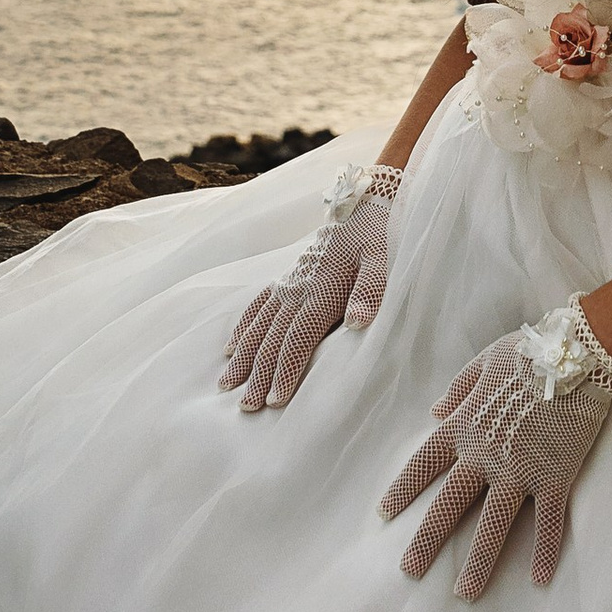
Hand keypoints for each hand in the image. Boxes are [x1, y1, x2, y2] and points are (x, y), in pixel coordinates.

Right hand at [221, 162, 402, 410]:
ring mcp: (288, 283)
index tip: (274, 400)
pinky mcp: (285, 278)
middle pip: (274, 340)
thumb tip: (356, 323)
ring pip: (260, 326)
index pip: (298, 339)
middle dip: (259, 375)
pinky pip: (257, 305)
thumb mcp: (383, 260)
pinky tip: (231, 349)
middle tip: (247, 407)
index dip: (285, 371)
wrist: (363, 204)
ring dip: (244, 357)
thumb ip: (371, 291)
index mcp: (322, 291)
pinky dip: (243, 327)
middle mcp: (298, 289)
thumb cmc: (377, 236)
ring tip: (227, 386)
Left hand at [379, 300, 611, 596]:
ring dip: (479, 562)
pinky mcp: (555, 478)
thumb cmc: (532, 351)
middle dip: (427, 540)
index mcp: (464, 425)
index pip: (424, 463)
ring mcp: (520, 470)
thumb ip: (457, 389)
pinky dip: (544, 552)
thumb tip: (434, 413)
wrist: (581, 355)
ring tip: (464, 594)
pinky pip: (548, 523)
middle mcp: (485, 454)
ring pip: (493, 524)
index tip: (384, 514)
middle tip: (408, 570)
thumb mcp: (485, 361)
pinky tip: (539, 580)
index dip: (403, 489)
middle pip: (449, 505)